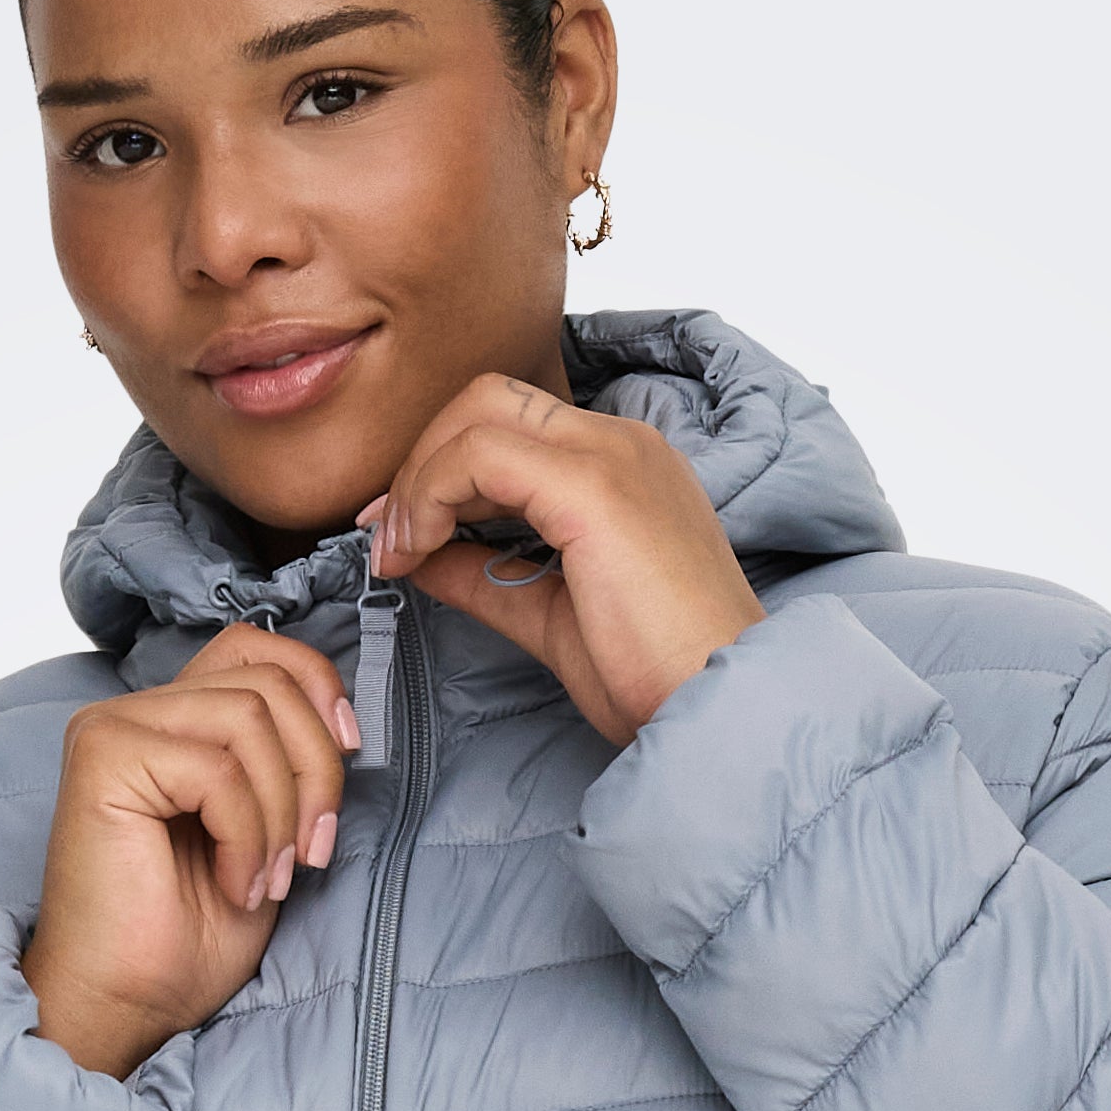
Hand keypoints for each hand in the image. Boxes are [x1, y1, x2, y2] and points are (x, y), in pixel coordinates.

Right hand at [22, 626, 357, 1079]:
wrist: (130, 1005)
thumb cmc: (189, 937)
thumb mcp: (268, 834)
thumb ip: (286, 764)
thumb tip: (344, 720)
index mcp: (172, 723)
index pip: (255, 648)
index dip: (317, 686)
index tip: (352, 750)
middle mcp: (136, 713)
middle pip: (267, 683)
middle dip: (317, 769)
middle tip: (313, 852)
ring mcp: (114, 730)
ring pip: (251, 718)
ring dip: (282, 811)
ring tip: (270, 878)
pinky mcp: (103, 759)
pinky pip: (219, 769)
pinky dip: (248, 836)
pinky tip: (236, 887)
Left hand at [362, 375, 763, 745]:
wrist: (721, 712)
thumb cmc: (658, 677)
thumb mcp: (549, 615)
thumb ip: (485, 575)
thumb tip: (421, 556)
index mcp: (624, 467)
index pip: (511, 423)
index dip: (439, 467)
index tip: (399, 535)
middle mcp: (622, 443)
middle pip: (487, 398)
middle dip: (420, 459)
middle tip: (390, 537)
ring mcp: (612, 456)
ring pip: (477, 413)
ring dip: (418, 478)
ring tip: (399, 552)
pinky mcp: (594, 487)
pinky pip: (479, 454)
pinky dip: (429, 494)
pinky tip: (417, 553)